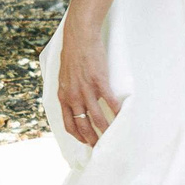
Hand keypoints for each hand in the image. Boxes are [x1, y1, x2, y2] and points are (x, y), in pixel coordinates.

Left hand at [57, 29, 120, 146]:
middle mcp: (73, 96)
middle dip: (92, 139)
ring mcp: (86, 89)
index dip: (77, 136)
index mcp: (63, 96)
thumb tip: (73, 102)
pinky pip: (109, 101)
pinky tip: (121, 116)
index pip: (69, 123)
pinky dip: (116, 111)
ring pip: (96, 117)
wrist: (79, 38)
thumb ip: (68, 92)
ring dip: (105, 129)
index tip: (86, 141)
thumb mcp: (64, 77)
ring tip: (112, 136)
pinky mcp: (99, 81)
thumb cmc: (72, 56)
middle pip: (83, 125)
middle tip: (100, 146)